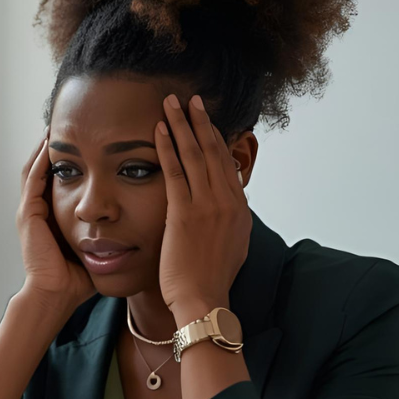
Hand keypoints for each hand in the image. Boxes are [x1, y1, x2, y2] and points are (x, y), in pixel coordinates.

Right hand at [15, 127, 95, 315]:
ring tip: (60, 122)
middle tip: (72, 121)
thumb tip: (139, 222)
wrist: (56, 296)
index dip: (74, 157)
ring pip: (36, 167)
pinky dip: (42, 158)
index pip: (62, 178)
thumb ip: (110, 233)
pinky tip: (51, 141)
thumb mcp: (96, 247)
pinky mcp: (29, 213)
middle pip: (47, 167)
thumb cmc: (78, 279)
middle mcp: (38, 209)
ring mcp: (30, 210)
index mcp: (53, 216)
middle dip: (59, 145)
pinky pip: (33, 177)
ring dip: (47, 145)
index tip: (90, 138)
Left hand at [153, 93, 251, 319]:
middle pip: (213, 152)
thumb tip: (230, 209)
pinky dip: (167, 147)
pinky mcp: (184, 212)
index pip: (227, 165)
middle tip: (191, 99)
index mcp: (240, 209)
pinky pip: (174, 171)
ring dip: (183, 124)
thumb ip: (230, 222)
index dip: (215, 140)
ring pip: (195, 154)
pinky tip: (159, 129)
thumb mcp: (232, 246)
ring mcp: (207, 205)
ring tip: (173, 102)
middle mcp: (228, 201)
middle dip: (201, 122)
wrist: (203, 300)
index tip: (206, 121)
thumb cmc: (211, 280)